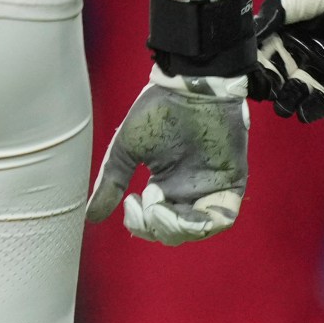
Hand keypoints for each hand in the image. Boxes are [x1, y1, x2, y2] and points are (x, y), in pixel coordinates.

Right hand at [87, 64, 248, 245]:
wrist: (189, 90)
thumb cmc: (155, 114)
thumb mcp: (126, 151)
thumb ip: (111, 183)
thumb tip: (90, 217)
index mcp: (165, 186)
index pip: (155, 223)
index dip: (142, 225)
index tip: (130, 204)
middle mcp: (188, 192)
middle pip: (177, 232)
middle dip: (159, 228)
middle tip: (146, 205)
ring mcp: (211, 188)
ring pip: (201, 229)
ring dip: (180, 228)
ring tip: (163, 210)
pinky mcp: (232, 182)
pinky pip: (225, 215)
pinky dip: (208, 222)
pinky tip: (188, 213)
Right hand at [255, 0, 323, 120]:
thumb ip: (268, 20)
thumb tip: (247, 37)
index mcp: (279, 34)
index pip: (259, 57)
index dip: (252, 70)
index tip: (245, 80)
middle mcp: (296, 52)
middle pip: (276, 77)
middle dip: (268, 89)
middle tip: (264, 95)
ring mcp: (316, 64)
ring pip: (298, 90)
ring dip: (288, 101)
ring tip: (283, 108)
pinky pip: (322, 98)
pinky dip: (313, 108)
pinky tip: (304, 112)